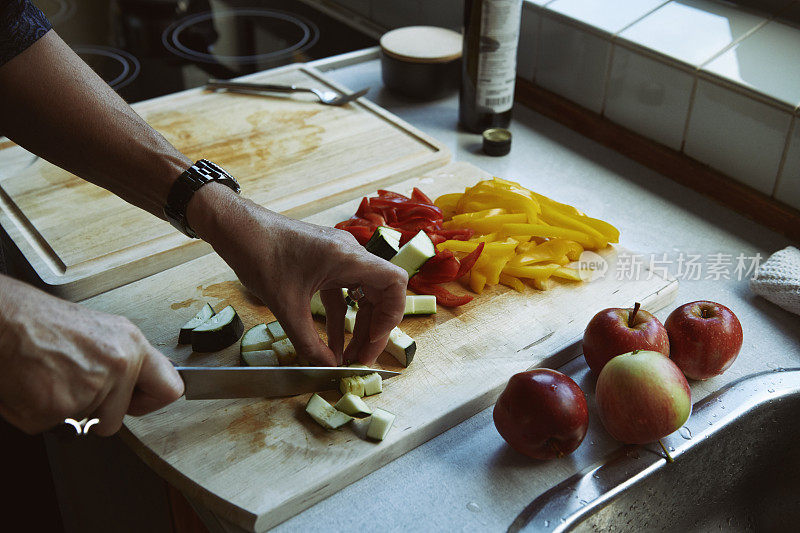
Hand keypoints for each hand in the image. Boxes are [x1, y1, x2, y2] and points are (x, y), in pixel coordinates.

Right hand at [0, 275, 183, 434]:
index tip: (139, 401)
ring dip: (67, 411)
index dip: (150, 402)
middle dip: (96, 411)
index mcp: (132, 346)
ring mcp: (90, 389)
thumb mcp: (103, 331)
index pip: (170, 390)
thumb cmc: (46, 324)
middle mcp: (118, 366)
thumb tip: (144, 382)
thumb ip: (126, 359)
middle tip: (74, 383)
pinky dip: (41, 413)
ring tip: (53, 378)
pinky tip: (36, 386)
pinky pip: (54, 427)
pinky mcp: (59, 408)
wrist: (7, 322)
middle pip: (117, 419)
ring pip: (86, 425)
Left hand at [189, 185, 407, 365]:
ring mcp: (338, 255)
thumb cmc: (260, 257)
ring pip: (362, 294)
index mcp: (348, 258)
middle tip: (361, 359)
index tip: (374, 341)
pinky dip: (341, 317)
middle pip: (381, 294)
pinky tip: (332, 343)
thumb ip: (308, 341)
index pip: (395, 283)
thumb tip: (328, 367)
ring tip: (349, 357)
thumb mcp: (285, 307)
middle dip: (373, 329)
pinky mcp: (325, 260)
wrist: (236, 229)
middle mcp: (349, 253)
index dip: (391, 316)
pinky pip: (343, 291)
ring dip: (358, 326)